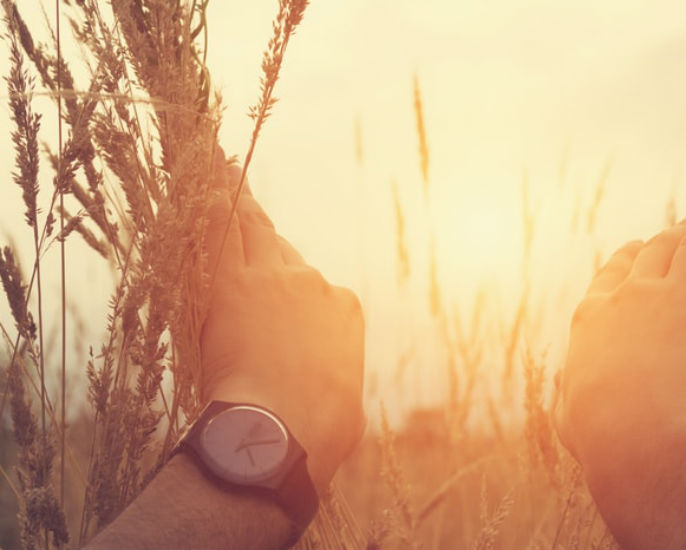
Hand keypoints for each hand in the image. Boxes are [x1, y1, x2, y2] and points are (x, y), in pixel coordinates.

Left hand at [200, 160, 364, 491]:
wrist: (288, 429)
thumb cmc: (320, 432)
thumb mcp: (345, 408)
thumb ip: (336, 388)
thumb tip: (338, 407)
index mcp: (343, 312)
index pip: (309, 286)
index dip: (284, 284)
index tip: (270, 287)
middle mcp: (313, 284)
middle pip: (277, 244)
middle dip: (255, 217)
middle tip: (234, 179)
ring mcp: (275, 278)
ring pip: (250, 225)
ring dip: (231, 194)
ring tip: (215, 163)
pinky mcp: (233, 282)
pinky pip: (221, 228)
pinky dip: (214, 194)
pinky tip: (204, 166)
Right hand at [554, 193, 685, 476]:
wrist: (639, 434)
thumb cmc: (601, 436)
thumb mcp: (569, 416)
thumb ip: (571, 399)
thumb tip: (570, 407)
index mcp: (593, 317)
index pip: (614, 271)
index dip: (632, 254)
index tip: (642, 245)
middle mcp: (634, 295)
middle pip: (660, 247)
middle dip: (680, 228)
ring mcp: (678, 296)